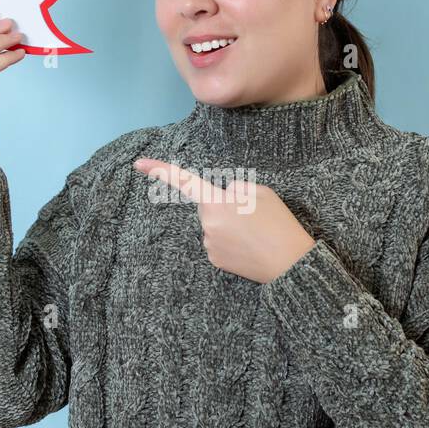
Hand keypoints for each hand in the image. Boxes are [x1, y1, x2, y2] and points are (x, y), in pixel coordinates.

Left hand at [132, 158, 315, 283]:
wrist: (290, 264)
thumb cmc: (279, 224)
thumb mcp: (262, 192)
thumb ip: (236, 188)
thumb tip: (224, 195)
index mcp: (217, 202)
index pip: (184, 182)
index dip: (160, 170)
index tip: (138, 163)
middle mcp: (207, 224)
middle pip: (208, 205)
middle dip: (224, 205)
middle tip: (253, 214)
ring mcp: (210, 245)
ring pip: (214, 225)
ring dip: (229, 224)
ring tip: (255, 232)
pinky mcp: (216, 260)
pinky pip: (217, 242)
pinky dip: (230, 241)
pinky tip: (249, 245)